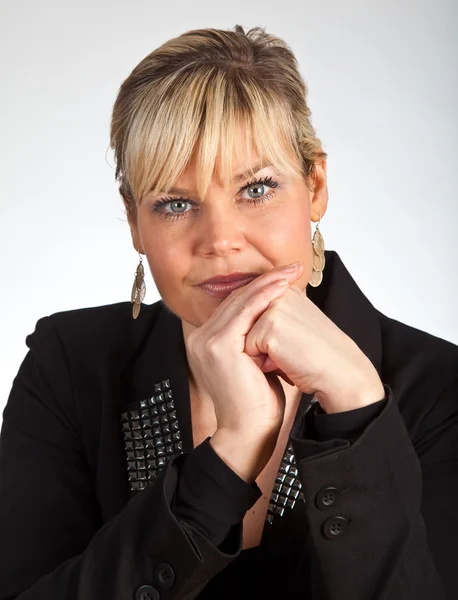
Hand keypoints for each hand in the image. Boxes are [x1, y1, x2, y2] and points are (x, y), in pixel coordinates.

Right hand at [185, 262, 301, 480]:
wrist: (249, 432)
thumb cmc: (256, 400)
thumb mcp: (253, 360)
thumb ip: (254, 337)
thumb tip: (274, 313)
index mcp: (205, 340)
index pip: (233, 305)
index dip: (259, 288)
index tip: (284, 276)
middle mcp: (199, 337)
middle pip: (235, 299)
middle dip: (265, 280)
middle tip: (291, 267)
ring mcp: (205, 341)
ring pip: (240, 302)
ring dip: (268, 284)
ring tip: (291, 272)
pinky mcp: (218, 346)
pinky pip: (244, 314)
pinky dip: (264, 297)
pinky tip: (282, 287)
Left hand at [244, 263, 384, 413]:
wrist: (340, 374)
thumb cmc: (317, 356)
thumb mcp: (294, 327)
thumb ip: (271, 317)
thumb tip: (244, 324)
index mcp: (286, 290)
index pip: (251, 314)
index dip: (264, 338)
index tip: (291, 344)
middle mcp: (280, 292)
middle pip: (244, 324)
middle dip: (259, 344)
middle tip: (288, 353)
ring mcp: (275, 306)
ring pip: (243, 336)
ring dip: (260, 354)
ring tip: (287, 357)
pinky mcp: (270, 324)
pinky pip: (247, 348)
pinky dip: (261, 362)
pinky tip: (285, 363)